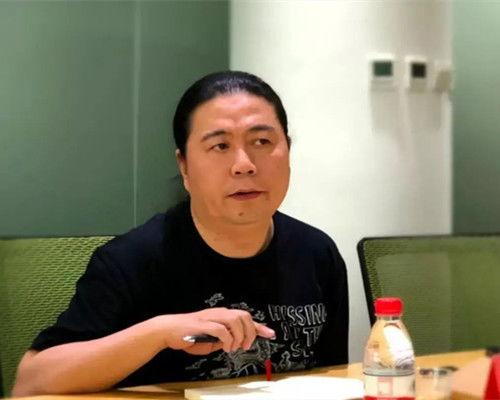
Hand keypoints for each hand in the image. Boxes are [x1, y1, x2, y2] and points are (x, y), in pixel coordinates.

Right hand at [155, 308, 274, 354]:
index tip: (270, 333)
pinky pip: (221, 329)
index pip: (245, 318)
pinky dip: (227, 339)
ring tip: (234, 347)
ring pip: (235, 320)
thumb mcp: (211, 339)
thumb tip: (236, 343)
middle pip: (244, 316)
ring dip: (239, 336)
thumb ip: (223, 339)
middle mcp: (218, 313)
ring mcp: (211, 317)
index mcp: (222, 316)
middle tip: (246, 346)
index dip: (259, 326)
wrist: (168, 330)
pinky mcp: (203, 324)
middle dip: (250, 332)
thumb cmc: (188, 335)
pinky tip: (225, 347)